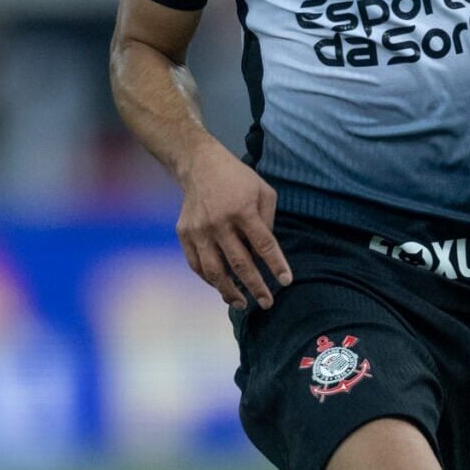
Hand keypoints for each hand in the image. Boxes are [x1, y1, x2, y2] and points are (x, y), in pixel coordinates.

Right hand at [178, 146, 291, 309]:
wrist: (198, 165)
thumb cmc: (236, 178)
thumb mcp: (263, 191)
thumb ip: (268, 221)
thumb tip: (265, 252)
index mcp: (243, 210)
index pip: (264, 245)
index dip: (276, 265)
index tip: (285, 282)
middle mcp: (219, 222)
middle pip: (240, 264)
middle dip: (256, 287)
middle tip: (267, 303)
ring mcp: (199, 230)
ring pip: (214, 271)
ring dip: (230, 291)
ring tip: (242, 304)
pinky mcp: (184, 234)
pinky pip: (196, 265)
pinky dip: (209, 280)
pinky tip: (221, 287)